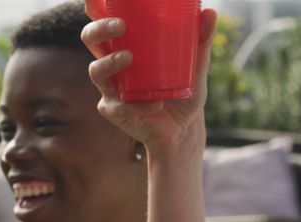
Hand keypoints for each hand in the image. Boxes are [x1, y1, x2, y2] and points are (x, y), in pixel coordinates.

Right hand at [81, 2, 217, 157]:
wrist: (184, 130)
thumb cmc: (183, 92)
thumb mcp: (196, 66)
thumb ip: (200, 41)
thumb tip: (209, 12)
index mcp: (126, 45)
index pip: (104, 22)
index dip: (95, 8)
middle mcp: (112, 63)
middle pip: (91, 39)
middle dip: (100, 29)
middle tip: (121, 26)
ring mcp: (111, 88)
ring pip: (96, 71)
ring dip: (109, 62)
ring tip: (129, 58)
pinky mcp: (116, 112)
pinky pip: (119, 106)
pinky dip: (138, 104)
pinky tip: (156, 104)